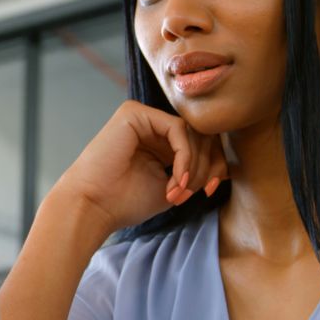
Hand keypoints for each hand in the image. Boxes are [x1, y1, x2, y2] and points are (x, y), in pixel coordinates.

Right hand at [50, 100, 228, 236]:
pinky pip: (178, 128)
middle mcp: (151, 125)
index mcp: (159, 141)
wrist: (93, 206)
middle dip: (207, 167)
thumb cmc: (125, 202)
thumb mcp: (174, 187)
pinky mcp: (134, 112)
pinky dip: (185, 157)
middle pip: (201, 134)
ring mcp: (143, 116)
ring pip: (193, 132)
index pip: (202, 142)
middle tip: (195, 193)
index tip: (211, 192)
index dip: (214, 165)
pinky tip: (176, 180)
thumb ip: (196, 172)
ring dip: (195, 167)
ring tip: (179, 191)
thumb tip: (226, 167)